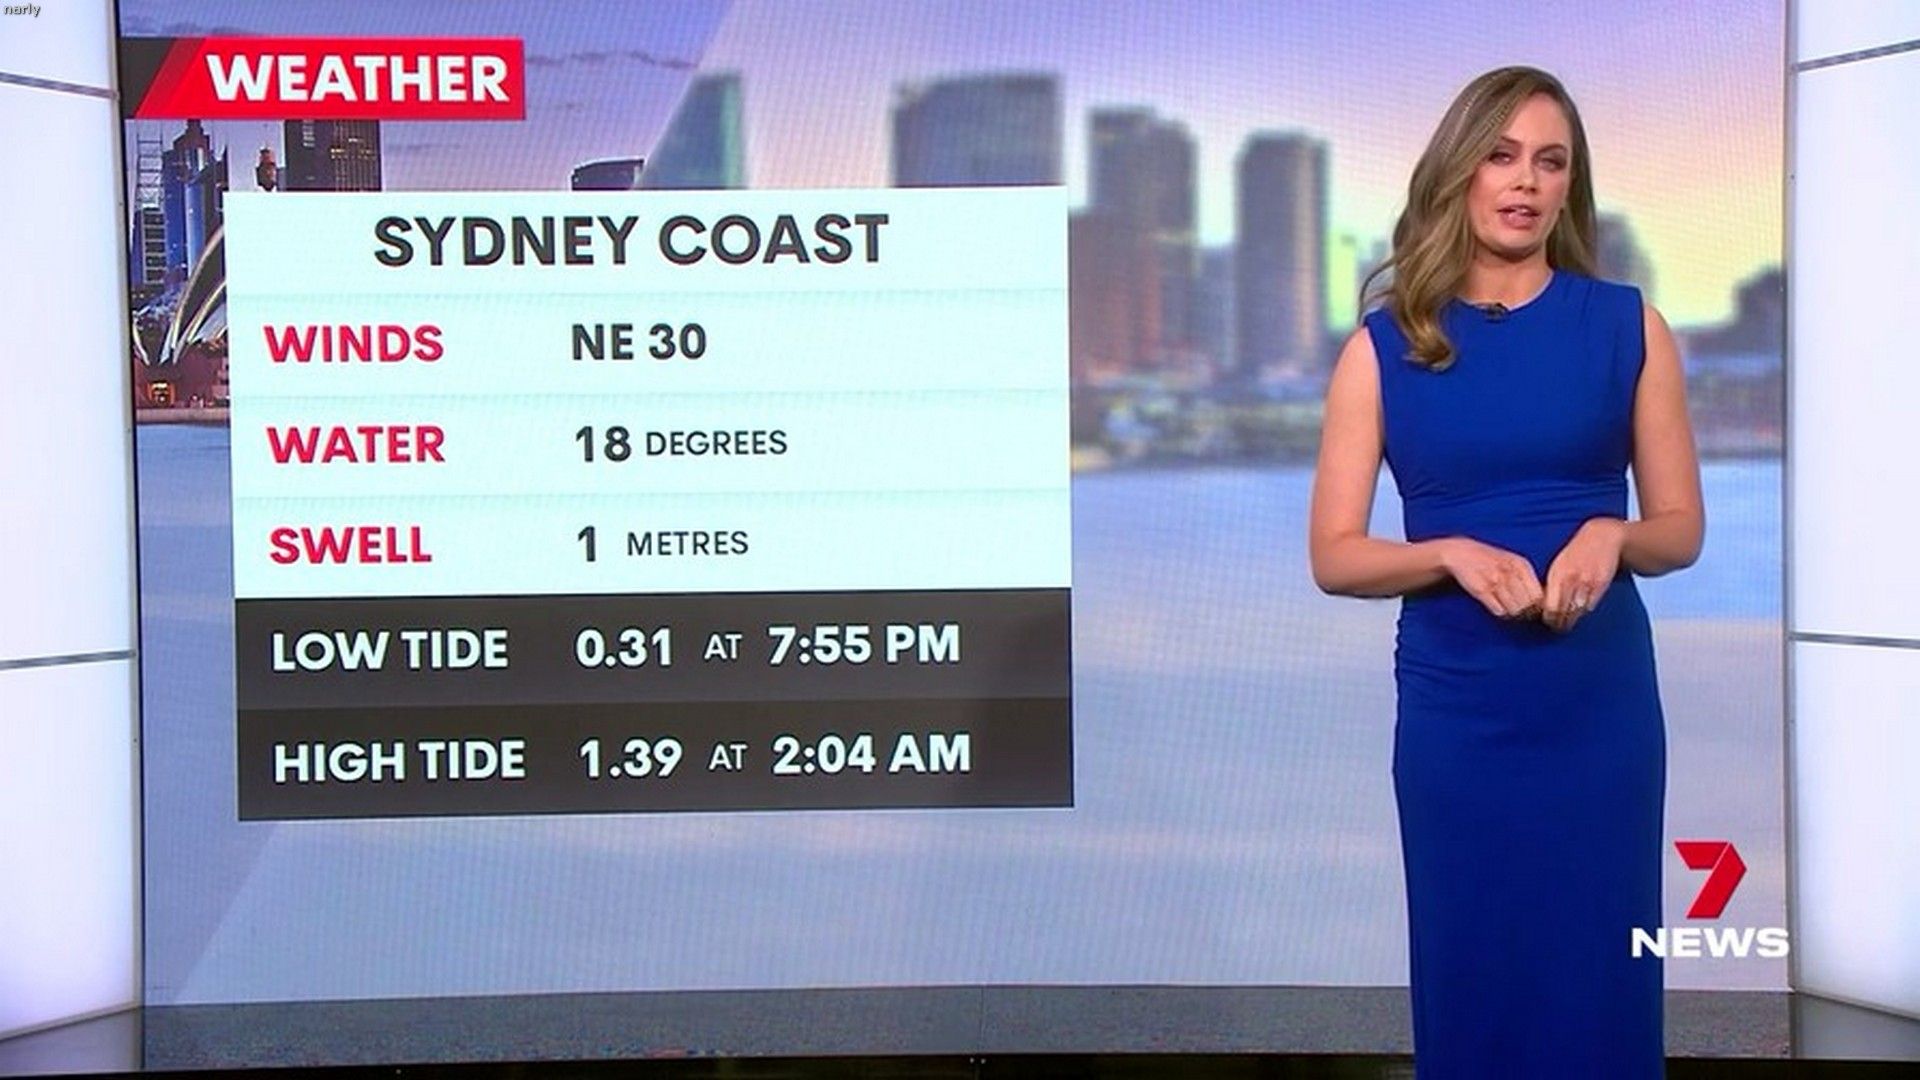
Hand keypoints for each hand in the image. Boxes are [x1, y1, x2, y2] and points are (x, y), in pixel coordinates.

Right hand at [1439, 537, 1544, 620]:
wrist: (1462, 553)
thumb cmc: (1491, 560)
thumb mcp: (1513, 562)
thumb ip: (1528, 579)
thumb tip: (1541, 602)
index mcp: (1521, 565)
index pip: (1538, 595)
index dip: (1536, 605)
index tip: (1530, 605)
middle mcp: (1510, 572)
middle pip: (1527, 605)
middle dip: (1525, 610)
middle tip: (1518, 608)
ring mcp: (1495, 582)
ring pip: (1514, 610)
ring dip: (1512, 612)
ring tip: (1507, 606)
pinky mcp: (1481, 591)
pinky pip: (1498, 611)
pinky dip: (1499, 611)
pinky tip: (1496, 604)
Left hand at [1541, 517, 1626, 632]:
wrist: (1603, 537)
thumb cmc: (1577, 551)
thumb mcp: (1559, 563)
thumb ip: (1552, 582)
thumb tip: (1542, 603)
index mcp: (1557, 574)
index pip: (1549, 605)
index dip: (1547, 617)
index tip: (1545, 621)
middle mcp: (1571, 580)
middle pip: (1562, 612)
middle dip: (1558, 623)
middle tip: (1555, 627)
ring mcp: (1587, 583)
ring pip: (1576, 612)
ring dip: (1571, 621)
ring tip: (1565, 625)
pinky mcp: (1601, 585)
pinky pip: (1590, 606)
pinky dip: (1583, 612)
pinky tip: (1579, 612)